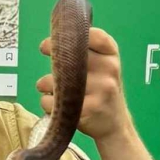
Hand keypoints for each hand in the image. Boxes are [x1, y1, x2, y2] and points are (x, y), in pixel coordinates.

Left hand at [36, 27, 133, 142]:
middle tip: (44, 50)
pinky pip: (54, 101)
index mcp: (112, 56)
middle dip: (53, 53)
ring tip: (47, 86)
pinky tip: (53, 104)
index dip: (72, 35)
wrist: (115, 124)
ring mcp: (101, 91)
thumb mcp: (105, 67)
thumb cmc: (103, 91)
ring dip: (44, 83)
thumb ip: (88, 51)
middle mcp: (109, 70)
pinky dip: (47, 102)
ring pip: (57, 80)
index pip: (95, 36)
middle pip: (71, 56)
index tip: (55, 39)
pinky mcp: (88, 110)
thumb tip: (56, 38)